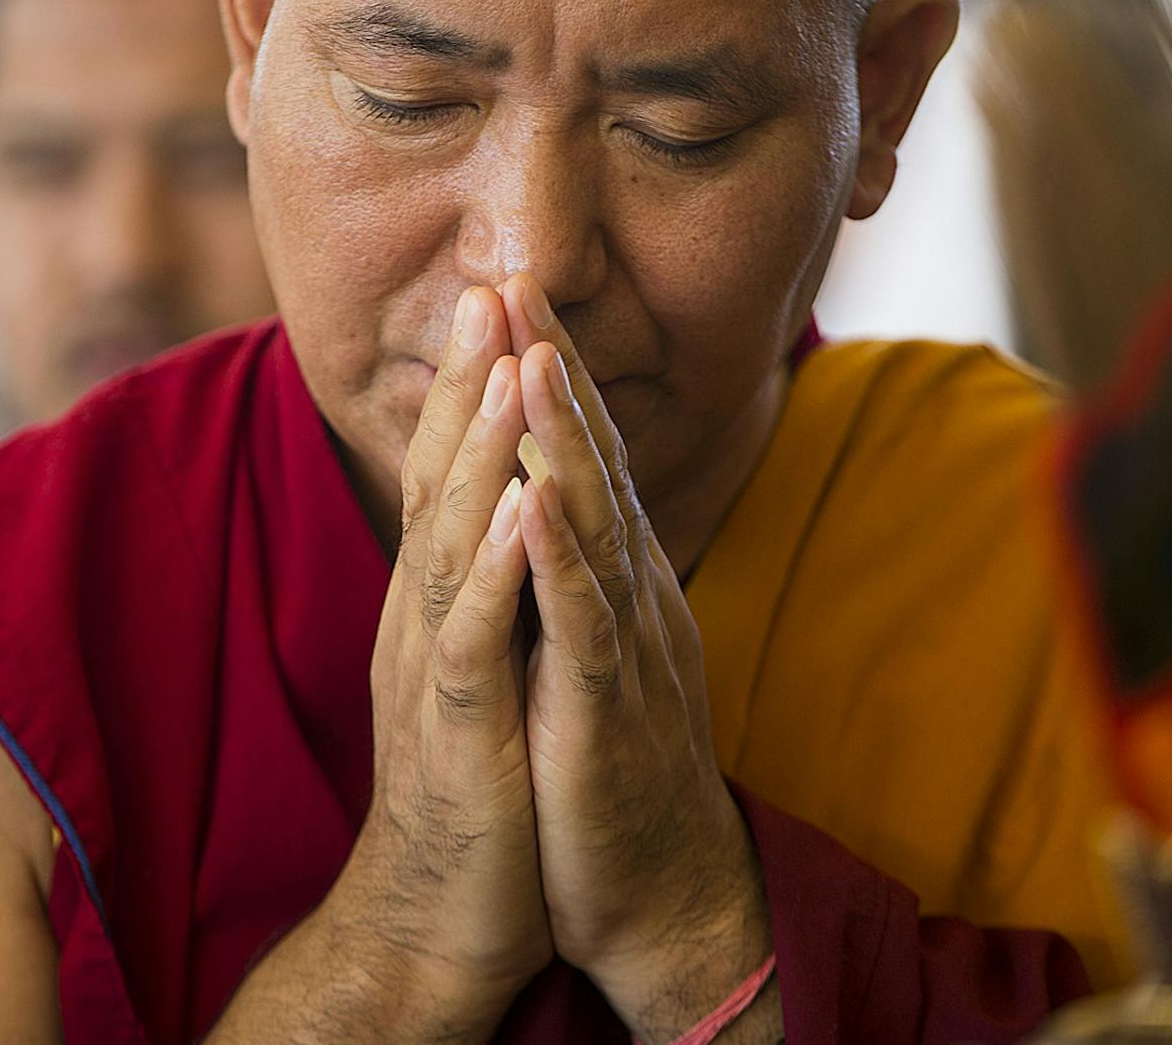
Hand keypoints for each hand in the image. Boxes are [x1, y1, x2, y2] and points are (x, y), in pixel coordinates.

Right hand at [324, 284, 551, 1034]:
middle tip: (490, 283)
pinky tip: (519, 510)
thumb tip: (503, 507)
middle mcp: (423, 617)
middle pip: (440, 478)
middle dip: (468, 380)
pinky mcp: (455, 734)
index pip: (451, 471)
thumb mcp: (474, 669)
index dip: (474, 384)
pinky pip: (472, 641)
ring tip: (506, 363)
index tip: (498, 296)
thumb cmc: (469, 788)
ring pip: (450, 539)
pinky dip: (495, 571)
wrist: (430, 922)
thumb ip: (479, 588)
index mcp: (437, 599)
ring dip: (478, 450)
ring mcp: (433, 672)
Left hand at [500, 273, 771, 1040]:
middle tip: (516, 271)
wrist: (664, 900)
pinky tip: (535, 503)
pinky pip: (584, 628)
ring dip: (563, 438)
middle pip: (591, 460)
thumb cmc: (612, 771)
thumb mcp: (588, 650)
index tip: (507, 286)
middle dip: (552, 366)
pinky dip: (560, 561)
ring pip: (594, 525)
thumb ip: (576, 571)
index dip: (545, 368)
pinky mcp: (608, 714)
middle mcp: (629, 594)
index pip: (579, 454)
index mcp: (613, 578)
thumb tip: (546, 494)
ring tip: (534, 353)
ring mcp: (625, 649)